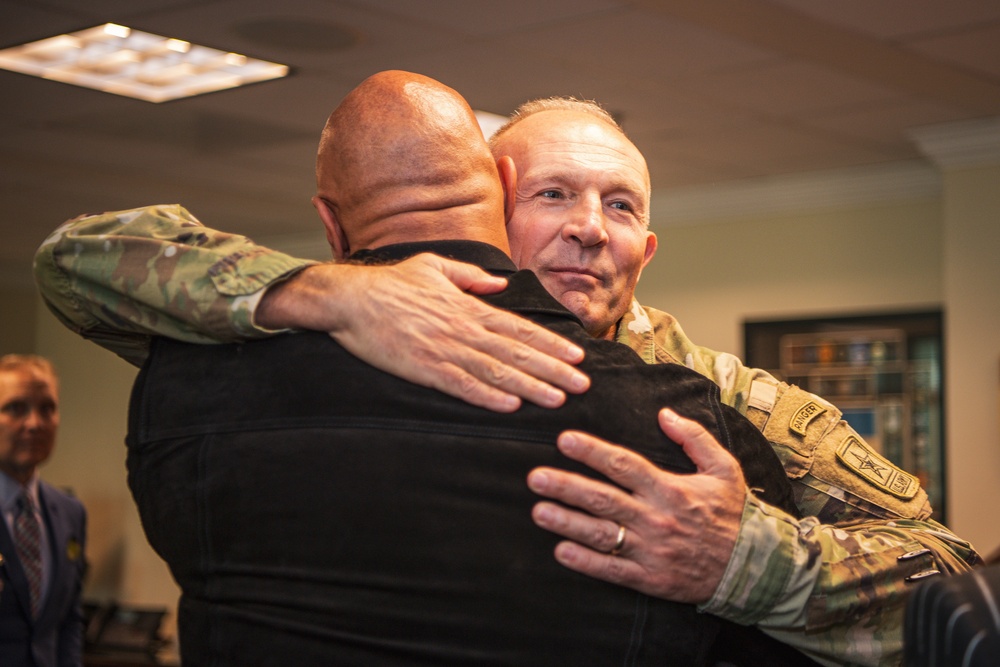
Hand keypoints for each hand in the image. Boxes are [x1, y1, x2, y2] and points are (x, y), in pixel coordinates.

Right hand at [256, 253, 588, 411]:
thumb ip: (470, 276)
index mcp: (468, 306)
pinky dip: (485, 395)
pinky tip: (509, 405)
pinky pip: (459, 384)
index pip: (518, 327)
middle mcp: (462, 327)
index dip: (550, 343)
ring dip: (529, 386)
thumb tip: (499, 284)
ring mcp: (442, 348)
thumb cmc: (391, 282)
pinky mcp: (421, 367)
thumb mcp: (435, 267)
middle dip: (552, 369)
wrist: (349, 298)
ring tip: (557, 400)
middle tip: (582, 385)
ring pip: (494, 370)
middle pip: (515, 352)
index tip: (577, 356)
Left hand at [526, 408, 745, 603]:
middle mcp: (656, 519)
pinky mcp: (649, 578)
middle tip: (535, 477)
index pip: (624, 465)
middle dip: (566, 486)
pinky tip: (561, 551)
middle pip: (603, 499)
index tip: (564, 440)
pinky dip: (586, 562)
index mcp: (670, 489)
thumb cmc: (733, 514)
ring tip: (538, 511)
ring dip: (567, 522)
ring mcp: (651, 551)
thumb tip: (664, 413)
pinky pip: (612, 570)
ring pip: (601, 534)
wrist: (753, 569)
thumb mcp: (724, 468)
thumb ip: (694, 437)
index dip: (592, 452)